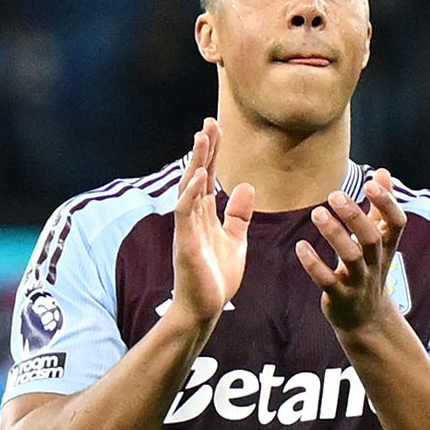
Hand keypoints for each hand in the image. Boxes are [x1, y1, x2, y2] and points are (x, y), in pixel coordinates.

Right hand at [161, 119, 254, 342]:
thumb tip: (245, 186)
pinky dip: (191, 193)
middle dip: (205, 149)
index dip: (214, 152)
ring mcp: (187, 228)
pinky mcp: (185, 242)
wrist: (205, 307)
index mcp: (204, 214)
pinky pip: (185, 212)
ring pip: (189, 188)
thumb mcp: (235, 239)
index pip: (209, 176)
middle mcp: (193, 216)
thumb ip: (238, 214)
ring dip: (196, 163)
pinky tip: (199, 177)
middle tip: (210, 122)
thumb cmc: (216, 276)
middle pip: (198, 175)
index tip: (218, 127)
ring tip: (203, 139)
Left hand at [293, 169, 406, 336]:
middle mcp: (376, 263)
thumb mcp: (379, 240)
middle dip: (355, 216)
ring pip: (350, 257)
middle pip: (372, 238)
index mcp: (386, 247)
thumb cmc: (369, 270)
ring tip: (317, 214)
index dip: (387, 203)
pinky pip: (327, 280)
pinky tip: (300, 246)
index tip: (371, 182)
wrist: (366, 320)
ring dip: (334, 235)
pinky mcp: (340, 297)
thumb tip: (382, 172)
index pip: (396, 223)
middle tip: (334, 195)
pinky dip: (314, 263)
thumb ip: (379, 206)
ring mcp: (359, 282)